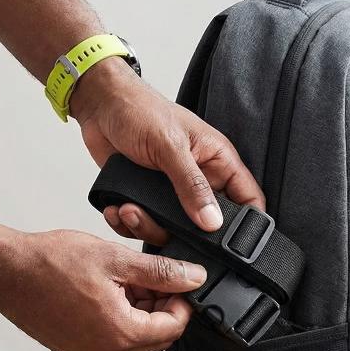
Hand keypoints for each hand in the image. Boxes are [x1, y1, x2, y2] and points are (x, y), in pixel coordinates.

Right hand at [0, 228, 205, 350]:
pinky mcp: (75, 350)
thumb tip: (193, 277)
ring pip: (134, 339)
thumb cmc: (50, 263)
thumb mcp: (115, 259)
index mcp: (120, 333)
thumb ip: (160, 272)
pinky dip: (120, 319)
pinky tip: (110, 291)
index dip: (183, 302)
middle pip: (156, 338)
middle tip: (155, 278)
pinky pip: (111, 340)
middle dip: (163, 308)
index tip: (179, 281)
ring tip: (128, 279)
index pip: (174, 328)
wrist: (4, 272)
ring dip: (141, 313)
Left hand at [71, 57, 264, 244]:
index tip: (231, 244)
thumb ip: (192, 185)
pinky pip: (145, 226)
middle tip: (161, 223)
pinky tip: (119, 209)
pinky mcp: (147, 201)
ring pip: (173, 231)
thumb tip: (212, 221)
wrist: (100, 106)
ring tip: (130, 210)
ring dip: (148, 227)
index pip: (249, 199)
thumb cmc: (139, 110)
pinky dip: (129, 224)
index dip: (248, 225)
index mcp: (218, 162)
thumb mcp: (170, 146)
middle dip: (184, 233)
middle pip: (208, 226)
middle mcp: (199, 181)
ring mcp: (173, 194)